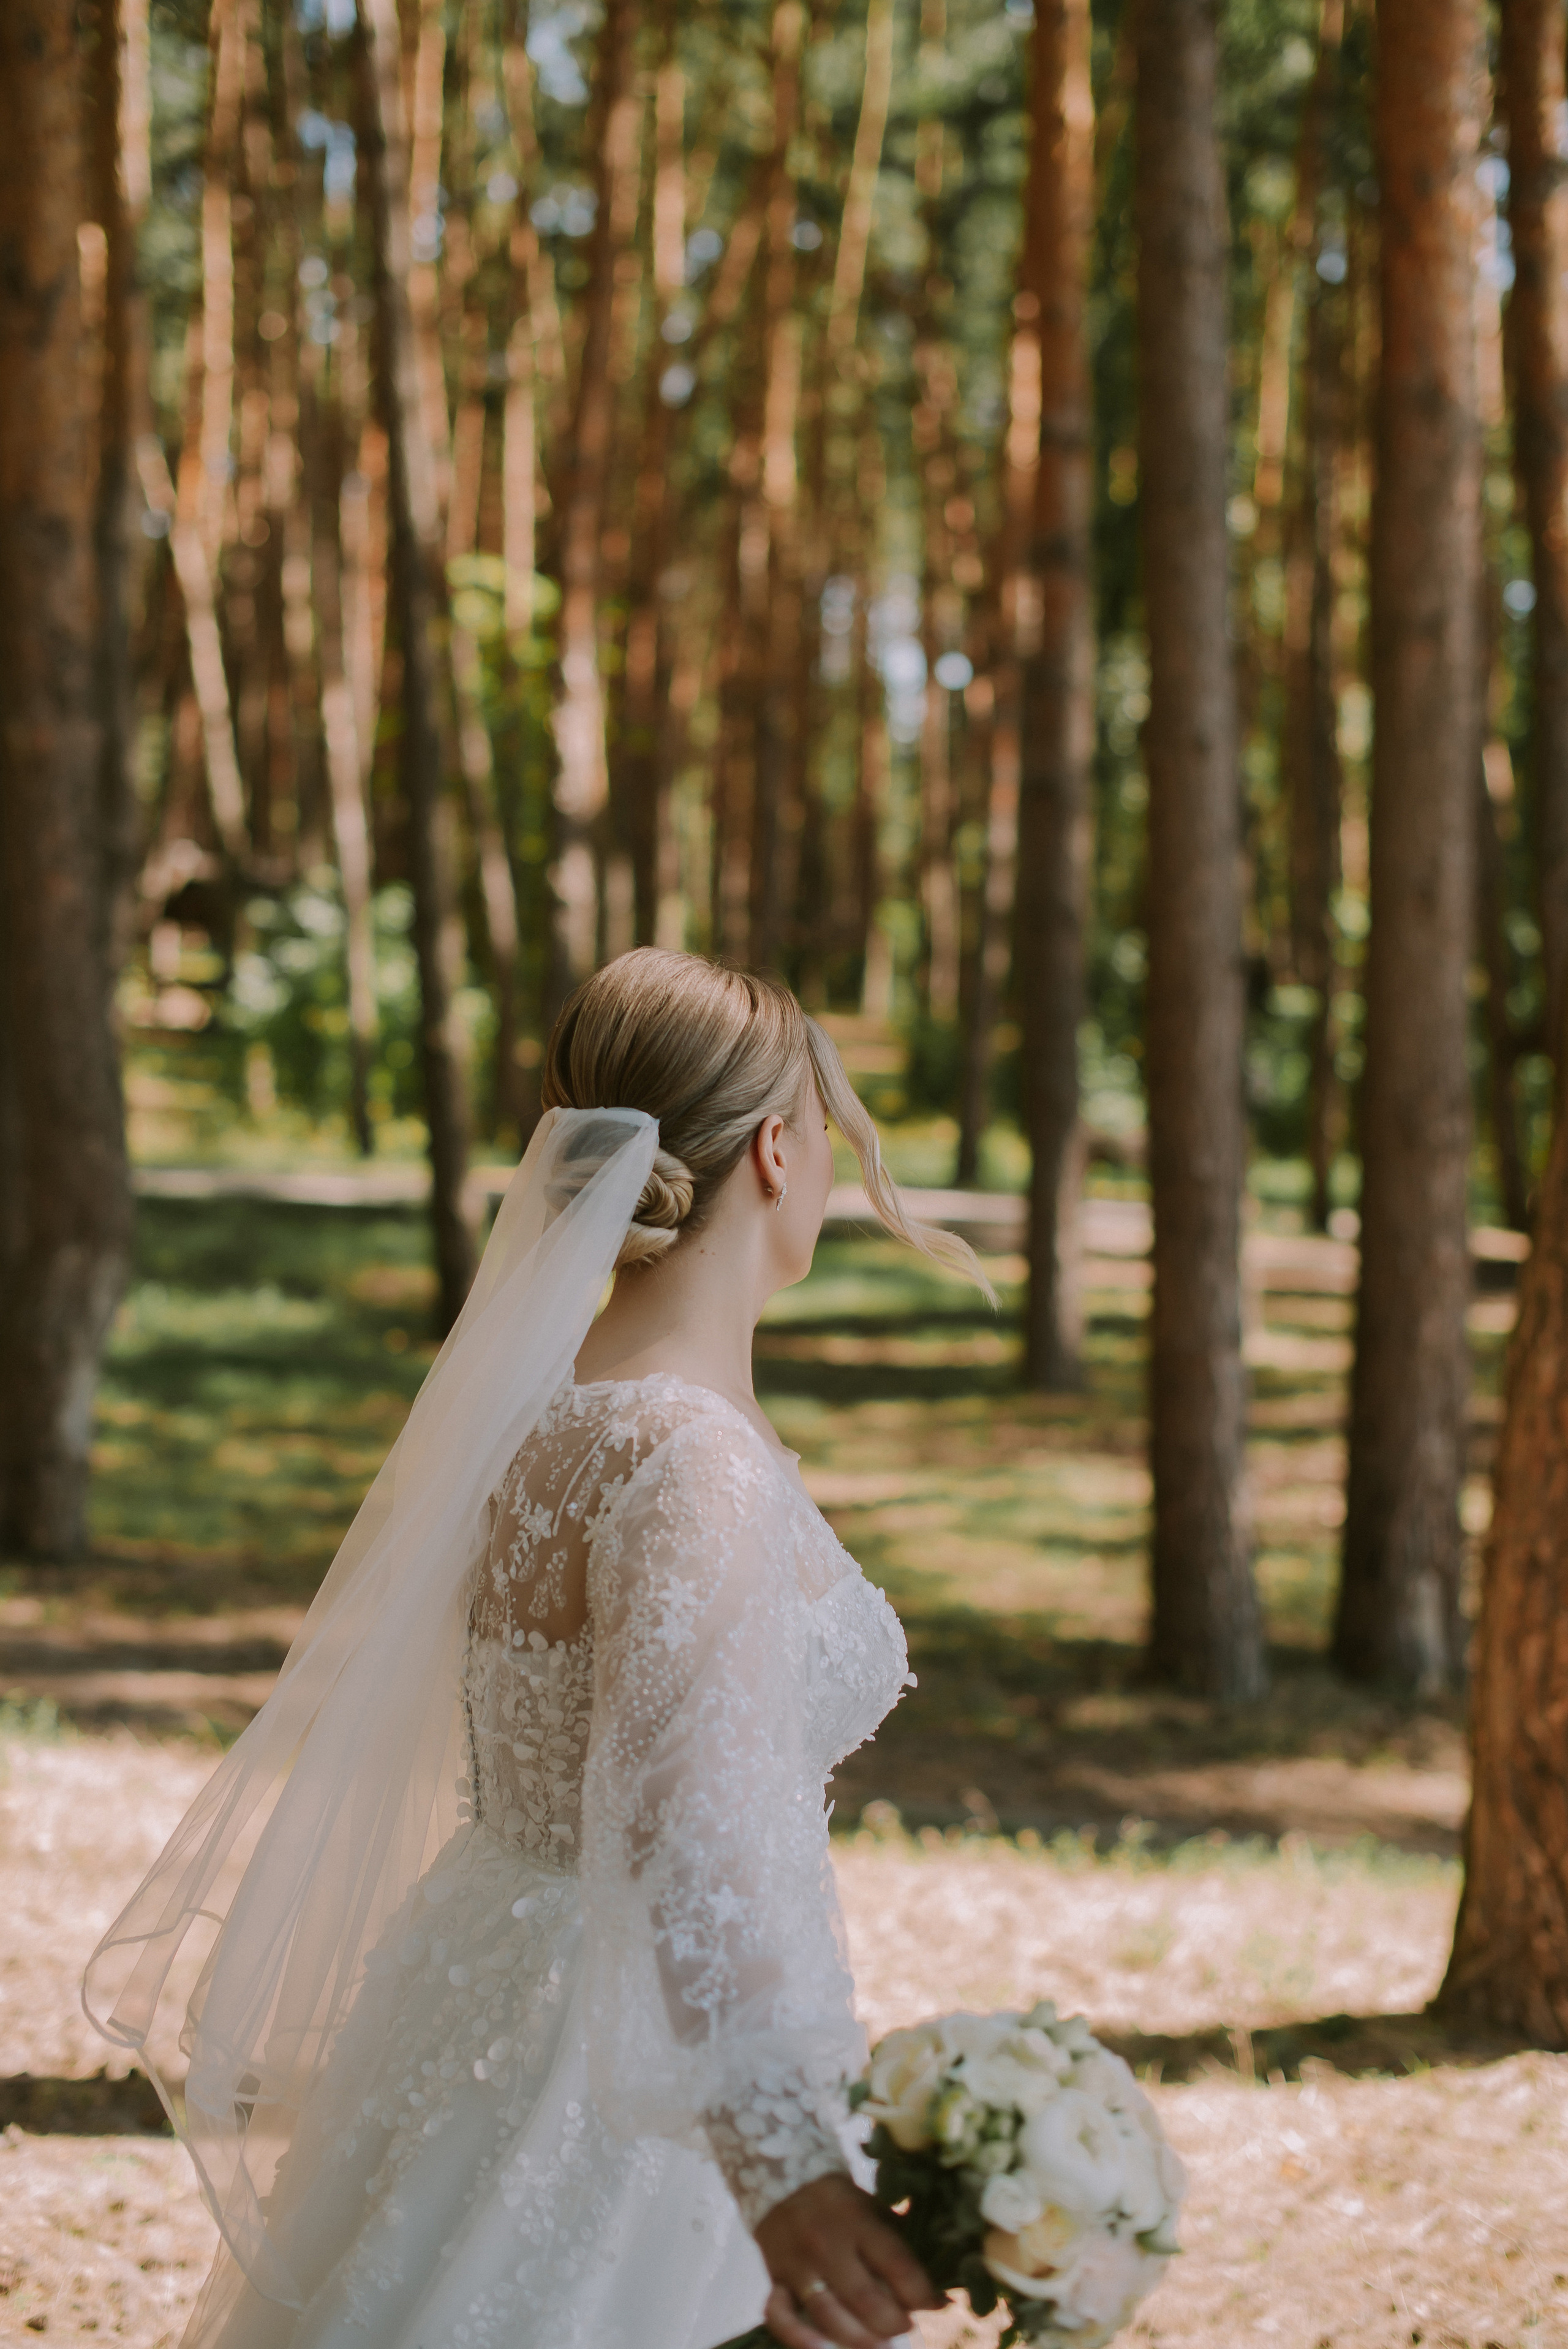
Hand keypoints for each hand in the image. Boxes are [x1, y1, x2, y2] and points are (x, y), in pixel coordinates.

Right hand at [754, 2171, 941, 2348]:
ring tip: (880, 2344)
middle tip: (906, 2326)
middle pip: (865, 2299)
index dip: (922, 2294)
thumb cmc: (841, 2206)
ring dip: (861, 2340)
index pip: (897, 2264)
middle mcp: (825, 2241)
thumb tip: (941, 2295)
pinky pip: (781, 2317)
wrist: (783, 2184)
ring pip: (829, 2316)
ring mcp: (797, 2263)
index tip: (935, 2304)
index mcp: (856, 2218)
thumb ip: (900, 2248)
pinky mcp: (773, 2279)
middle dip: (893, 2323)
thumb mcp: (872, 2211)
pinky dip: (803, 2339)